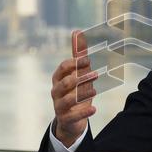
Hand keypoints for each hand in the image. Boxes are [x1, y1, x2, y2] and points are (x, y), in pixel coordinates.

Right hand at [50, 29, 97, 147]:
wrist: (71, 119)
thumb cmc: (74, 91)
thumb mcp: (77, 73)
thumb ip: (77, 55)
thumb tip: (77, 32)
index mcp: (58, 79)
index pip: (62, 68)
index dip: (74, 64)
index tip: (87, 60)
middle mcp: (56, 92)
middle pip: (64, 84)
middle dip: (79, 78)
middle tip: (95, 74)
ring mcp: (59, 107)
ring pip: (66, 101)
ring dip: (81, 95)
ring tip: (95, 91)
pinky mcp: (65, 119)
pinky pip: (72, 116)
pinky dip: (83, 113)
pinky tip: (94, 109)